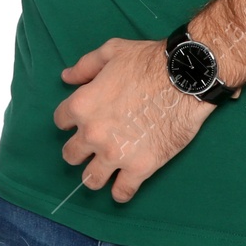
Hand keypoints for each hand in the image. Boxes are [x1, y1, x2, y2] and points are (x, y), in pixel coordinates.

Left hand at [53, 38, 214, 202]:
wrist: (184, 79)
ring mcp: (115, 154)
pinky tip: (122, 187)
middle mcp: (92, 133)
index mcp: (82, 105)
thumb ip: (85, 66)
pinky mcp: (140, 167)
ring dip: (94, 175)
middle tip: (89, 148)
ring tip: (101, 171)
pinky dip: (120, 192)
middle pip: (70, 154)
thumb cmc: (147, 61)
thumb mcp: (110, 52)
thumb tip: (66, 78)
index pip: (61, 121)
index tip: (78, 121)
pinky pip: (122, 192)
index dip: (69, 120)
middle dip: (78, 150)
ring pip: (91, 180)